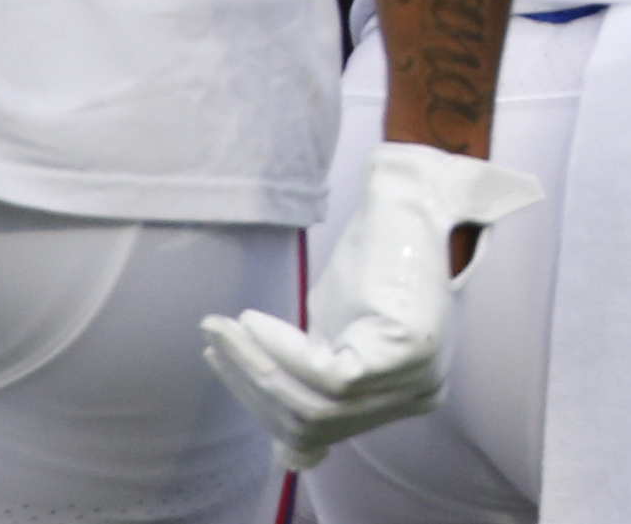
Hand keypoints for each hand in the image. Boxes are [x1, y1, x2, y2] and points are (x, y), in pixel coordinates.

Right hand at [200, 142, 540, 468]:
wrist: (411, 200)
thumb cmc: (373, 262)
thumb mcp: (336, 334)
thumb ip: (312, 380)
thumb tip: (277, 426)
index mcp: (399, 398)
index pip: (315, 430)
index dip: (257, 402)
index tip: (218, 360)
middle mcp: (417, 397)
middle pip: (310, 423)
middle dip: (249, 384)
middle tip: (212, 340)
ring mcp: (418, 379)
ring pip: (312, 406)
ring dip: (255, 366)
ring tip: (224, 330)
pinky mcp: (408, 355)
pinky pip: (326, 376)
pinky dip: (279, 351)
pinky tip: (252, 323)